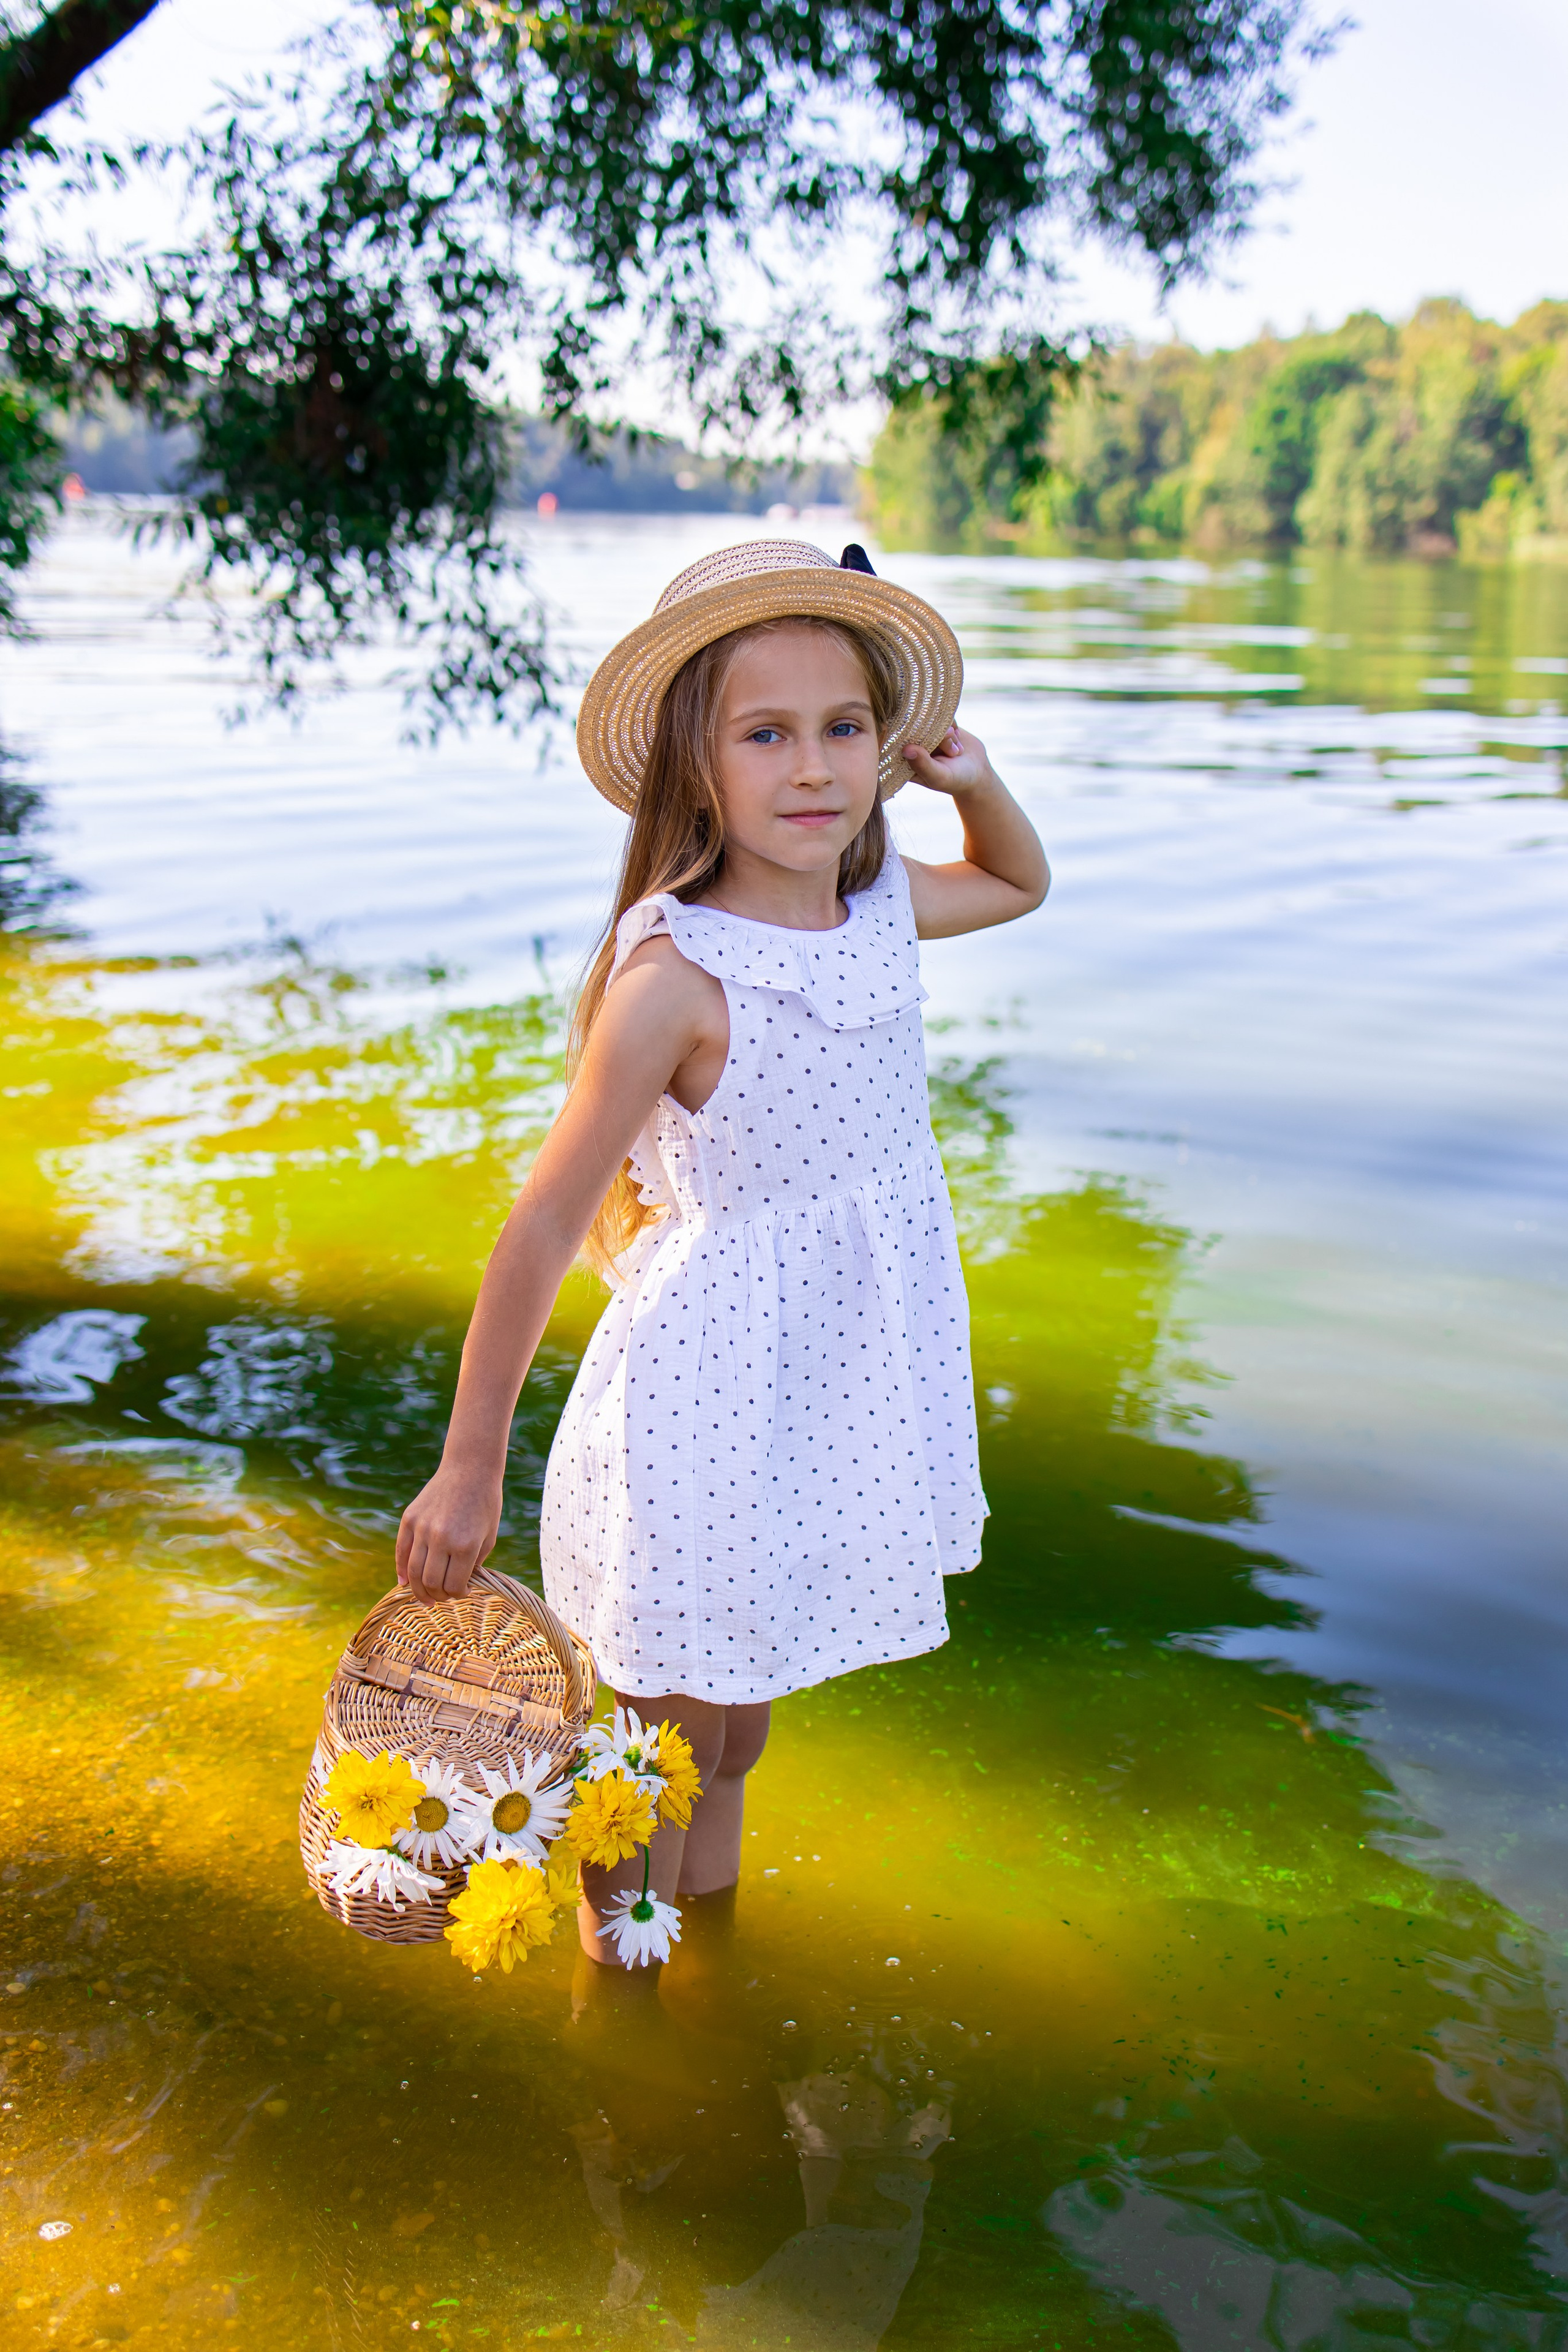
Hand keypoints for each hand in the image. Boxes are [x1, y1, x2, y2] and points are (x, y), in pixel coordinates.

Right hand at [395, 1463, 502, 1603]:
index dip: (458, 1594)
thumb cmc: (485, 1504)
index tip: (463, 1592)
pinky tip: (405, 1582)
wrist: (470, 1469)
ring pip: (413, 1572)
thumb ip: (474, 1564)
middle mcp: (441, 1538)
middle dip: (438, 1596)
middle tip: (443, 1598)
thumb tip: (456, 1588)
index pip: (454, 1585)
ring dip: (418, 1590)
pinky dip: (401, 1571)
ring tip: (426, 1597)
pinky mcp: (409, 1518)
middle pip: (431, 1582)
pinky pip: (401, 1551)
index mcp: (465, 1545)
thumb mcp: (489, 1537)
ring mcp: (422, 1528)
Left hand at [902, 724, 999, 799]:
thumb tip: (905, 749)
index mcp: (905, 761)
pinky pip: (941, 714)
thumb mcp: (940, 776)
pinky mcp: (937, 724)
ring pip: (931, 720)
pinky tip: (958, 741)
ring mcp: (925, 734)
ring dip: (948, 734)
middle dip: (939, 738)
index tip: (932, 747)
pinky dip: (953, 725)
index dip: (914, 740)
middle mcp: (913, 745)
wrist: (978, 773)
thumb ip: (923, 764)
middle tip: (953, 753)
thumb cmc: (956, 779)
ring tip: (956, 751)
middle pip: (917, 728)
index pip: (898, 743)